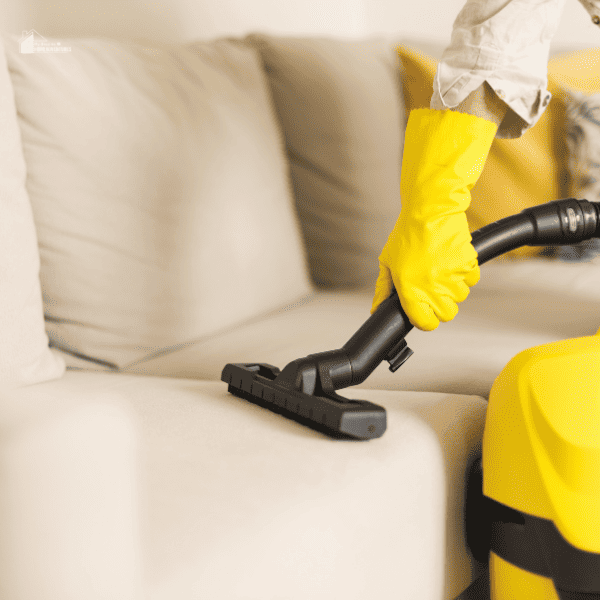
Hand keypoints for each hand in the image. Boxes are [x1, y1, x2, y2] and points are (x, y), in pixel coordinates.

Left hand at [371, 107, 497, 329]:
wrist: (430, 210)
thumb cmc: (407, 234)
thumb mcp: (387, 262)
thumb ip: (383, 290)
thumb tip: (377, 310)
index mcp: (409, 288)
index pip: (426, 323)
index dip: (424, 319)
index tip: (423, 311)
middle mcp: (432, 286)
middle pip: (446, 314)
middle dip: (440, 305)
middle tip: (432, 288)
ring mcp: (452, 276)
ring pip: (459, 297)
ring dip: (452, 287)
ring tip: (439, 268)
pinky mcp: (468, 265)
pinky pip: (471, 280)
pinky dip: (464, 274)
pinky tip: (451, 260)